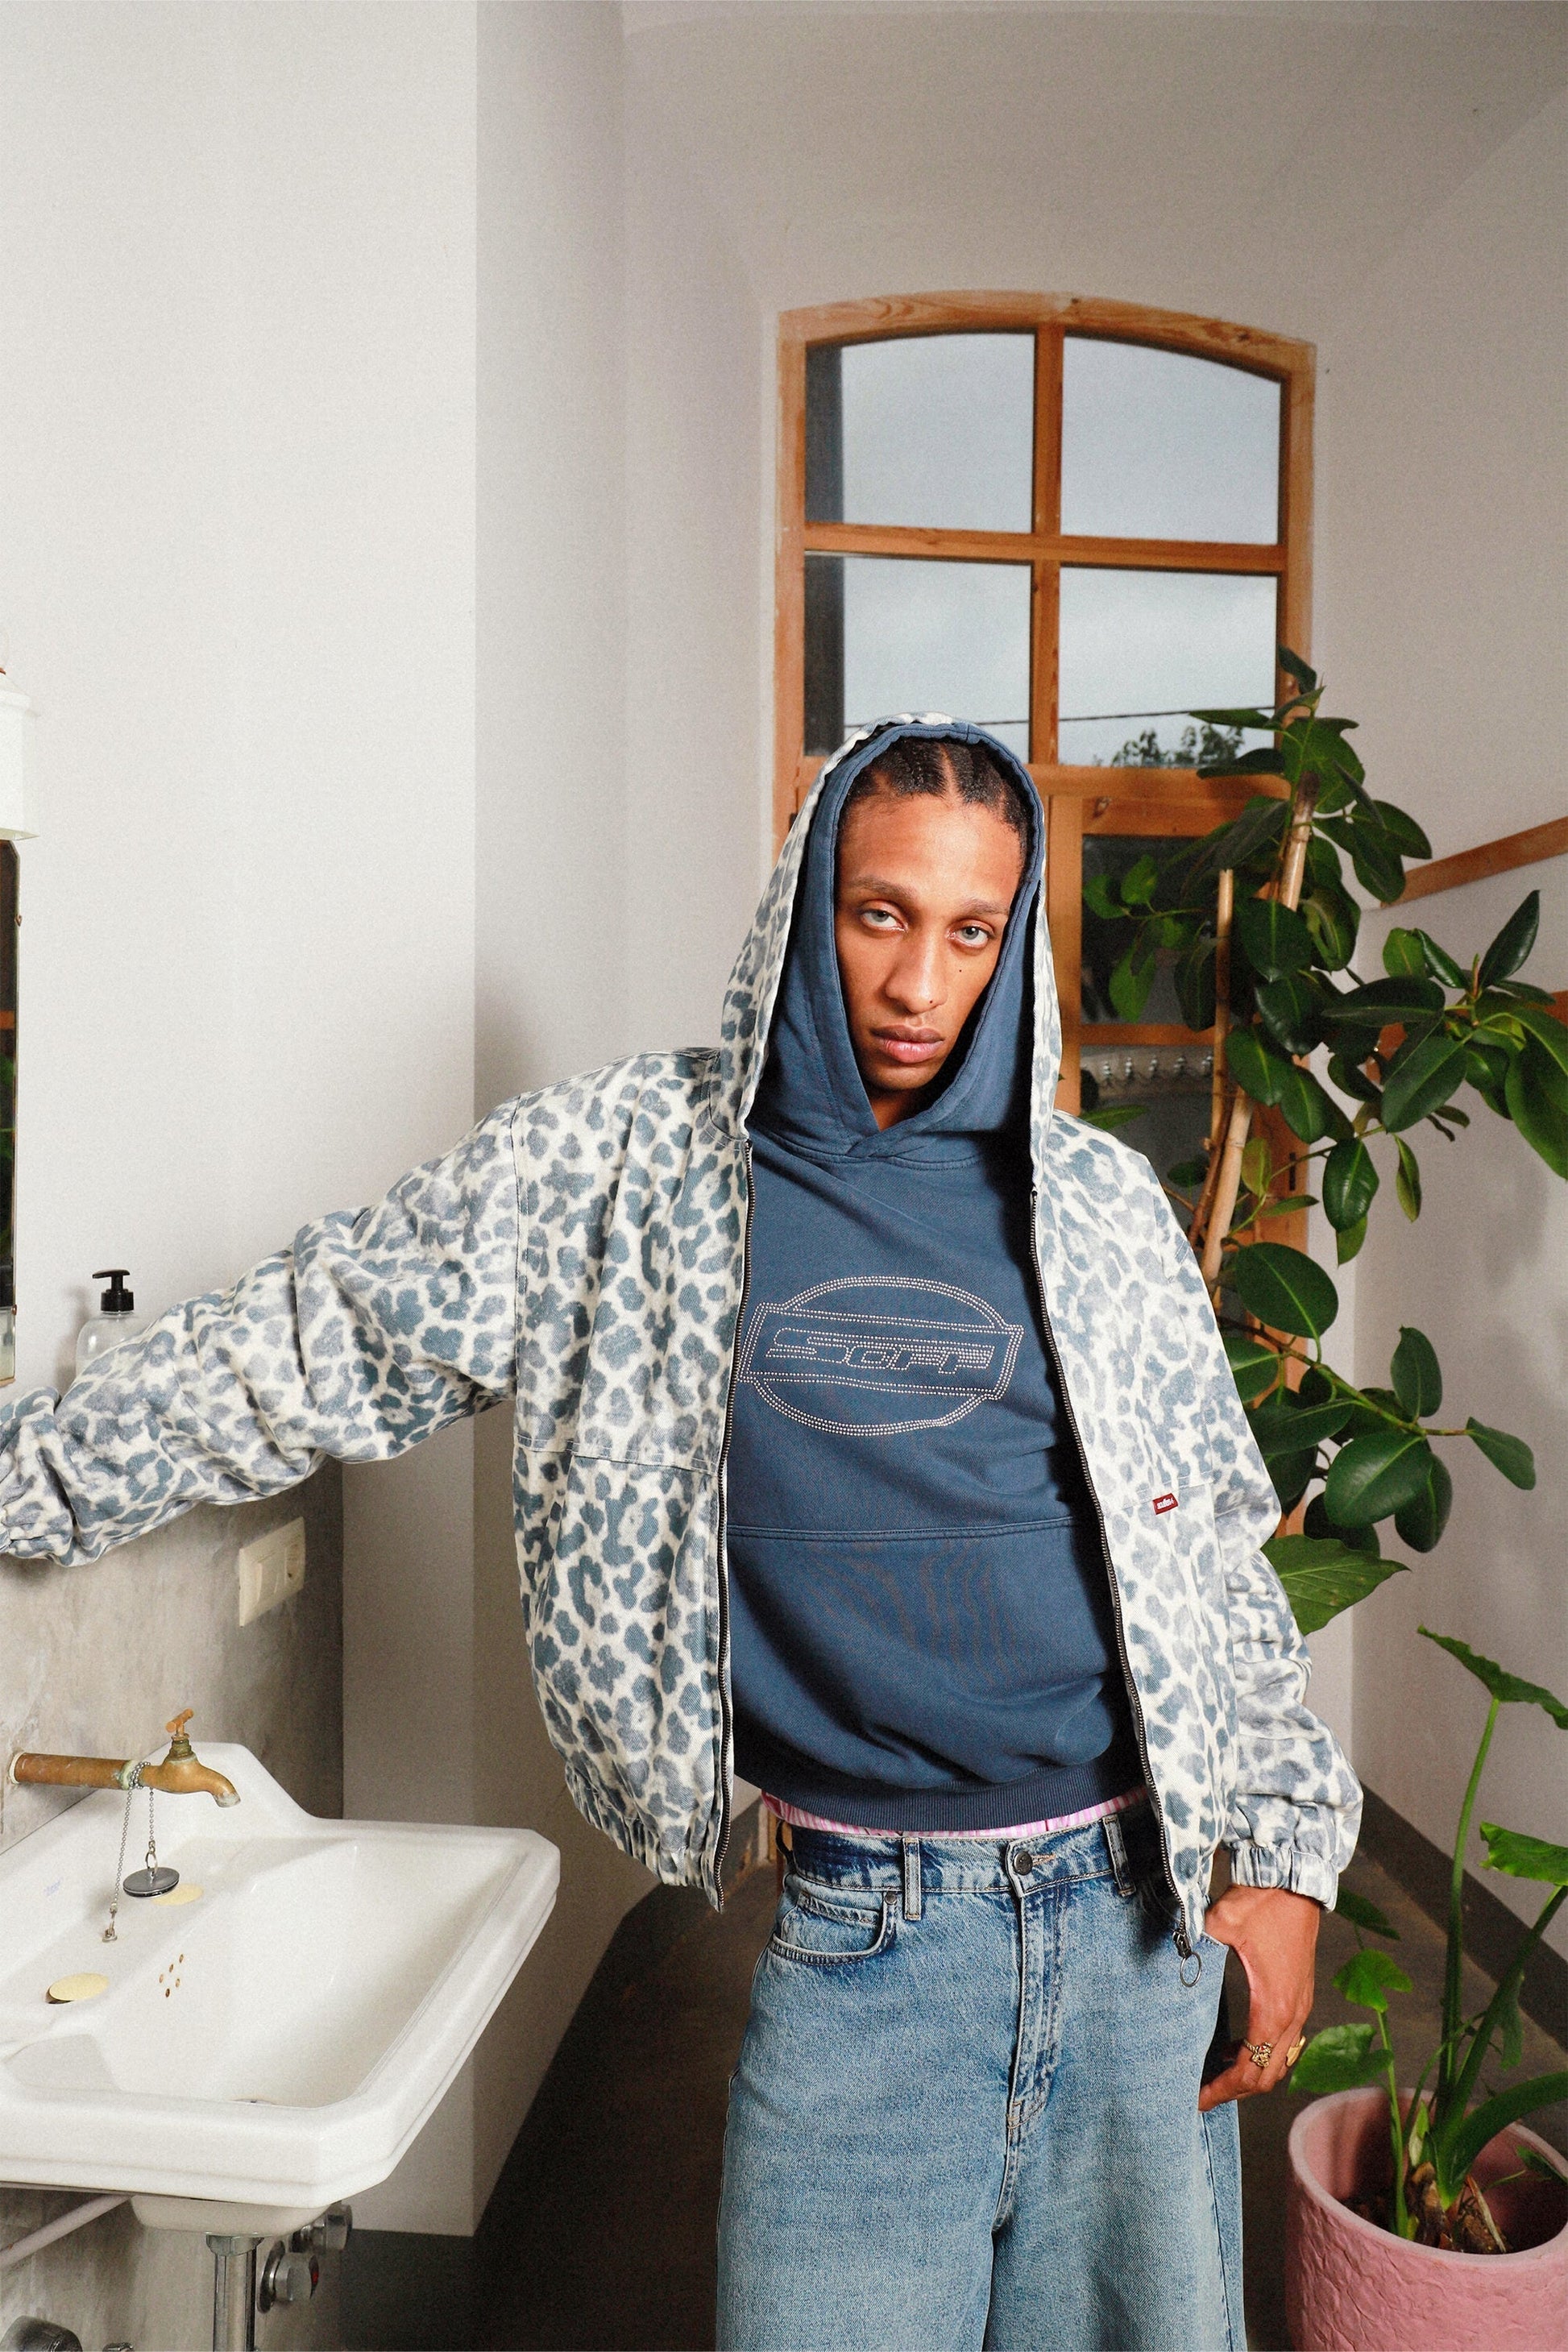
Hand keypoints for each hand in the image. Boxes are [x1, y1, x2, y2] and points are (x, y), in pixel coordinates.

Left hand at [1197, 1883, 1319, 2110]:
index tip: (1197, 2100)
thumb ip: (1194, 1946)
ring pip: (1279, 2060)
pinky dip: (1262, 2052)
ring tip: (1216, 2072)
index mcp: (1273, 2009)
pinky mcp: (1300, 1995)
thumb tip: (1168, 1958)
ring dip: (1250, 2072)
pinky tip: (1236, 2043)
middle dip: (1235, 2091)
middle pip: (1267, 2076)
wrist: (1294, 1879)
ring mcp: (1300, 2007)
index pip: (1249, 2069)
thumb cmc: (1260, 1903)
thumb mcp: (1220, 1924)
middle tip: (1203, 2094)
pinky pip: (1284, 2041)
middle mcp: (1292, 2016)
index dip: (1222, 2090)